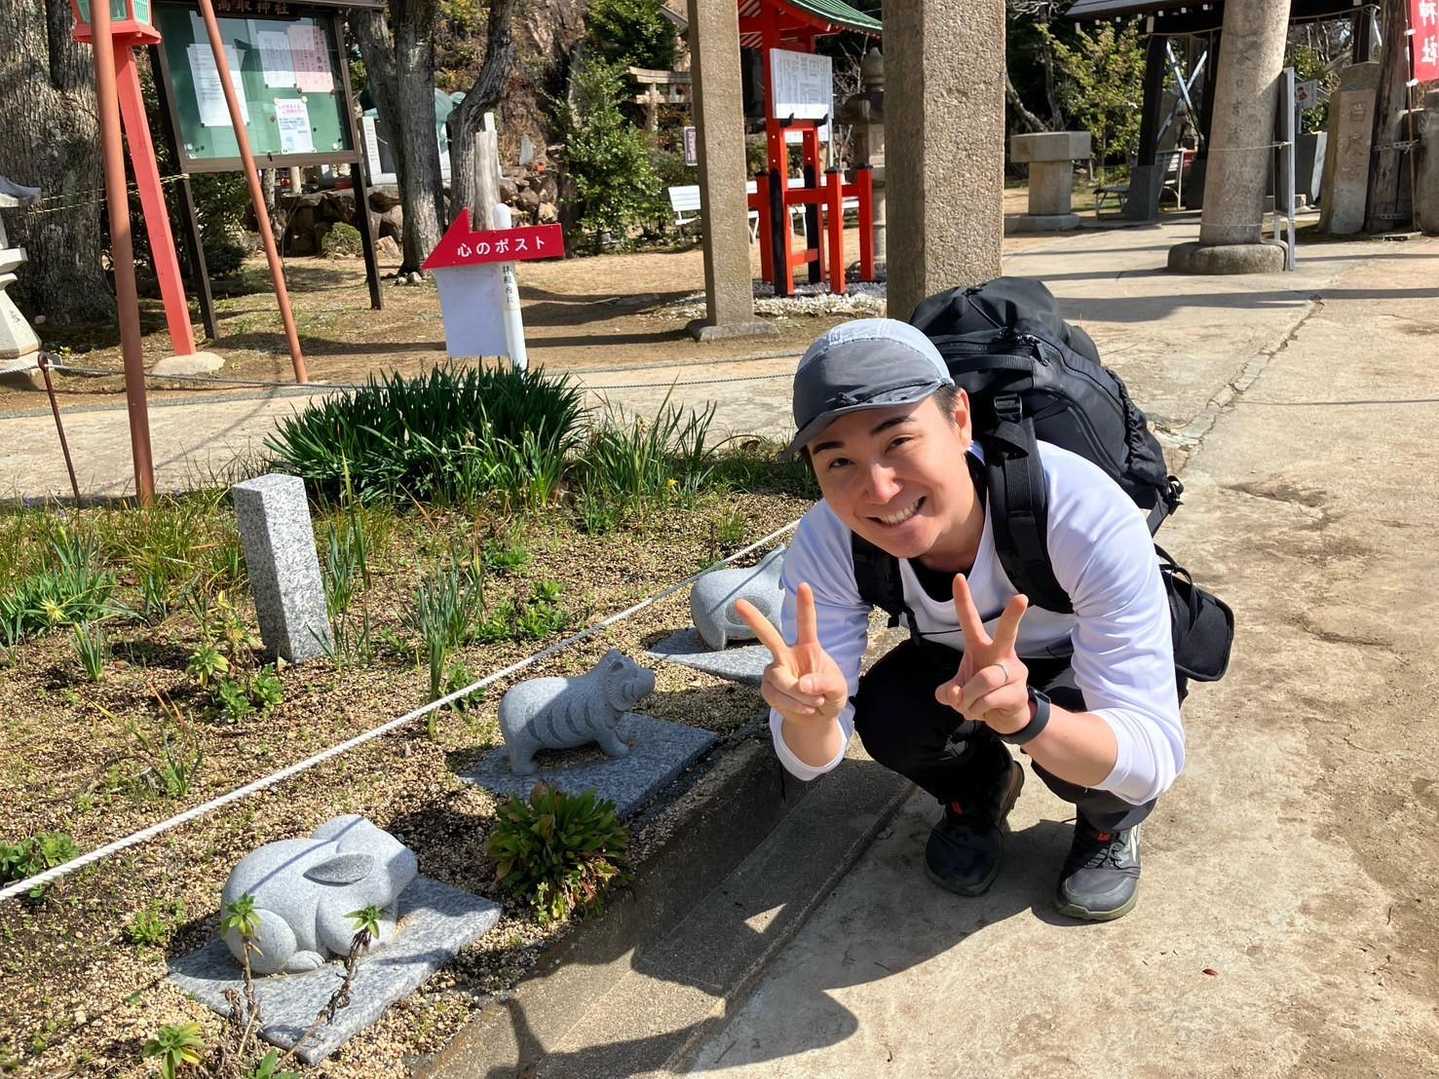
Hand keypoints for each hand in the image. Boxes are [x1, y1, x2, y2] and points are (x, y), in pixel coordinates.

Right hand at [736, 583, 847, 726]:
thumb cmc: (829, 696)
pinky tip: (805, 708)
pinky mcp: (767, 688)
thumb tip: (801, 684)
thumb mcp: (839, 690)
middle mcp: (787, 654)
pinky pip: (778, 697)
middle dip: (753, 619)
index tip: (803, 585)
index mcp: (808, 647)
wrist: (816, 718)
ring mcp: (775, 670)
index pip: (806, 624)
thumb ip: (825, 683)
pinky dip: (794, 706)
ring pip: (781, 680)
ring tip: (815, 703)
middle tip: (738, 603)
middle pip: (769, 635)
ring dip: (801, 696)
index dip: (805, 605)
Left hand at [934, 575, 1031, 735]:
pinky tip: (980, 713)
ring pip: (985, 678)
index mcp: (982, 647)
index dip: (963, 600)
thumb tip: (955, 695)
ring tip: (969, 706)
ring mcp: (1014, 672)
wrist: (1006, 719)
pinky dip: (976, 709)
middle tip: (1022, 598)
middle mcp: (1002, 654)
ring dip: (969, 697)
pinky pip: (989, 699)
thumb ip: (948, 692)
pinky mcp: (1019, 692)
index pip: (971, 621)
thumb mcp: (958, 693)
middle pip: (1007, 632)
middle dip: (1013, 615)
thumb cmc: (981, 695)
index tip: (957, 577)